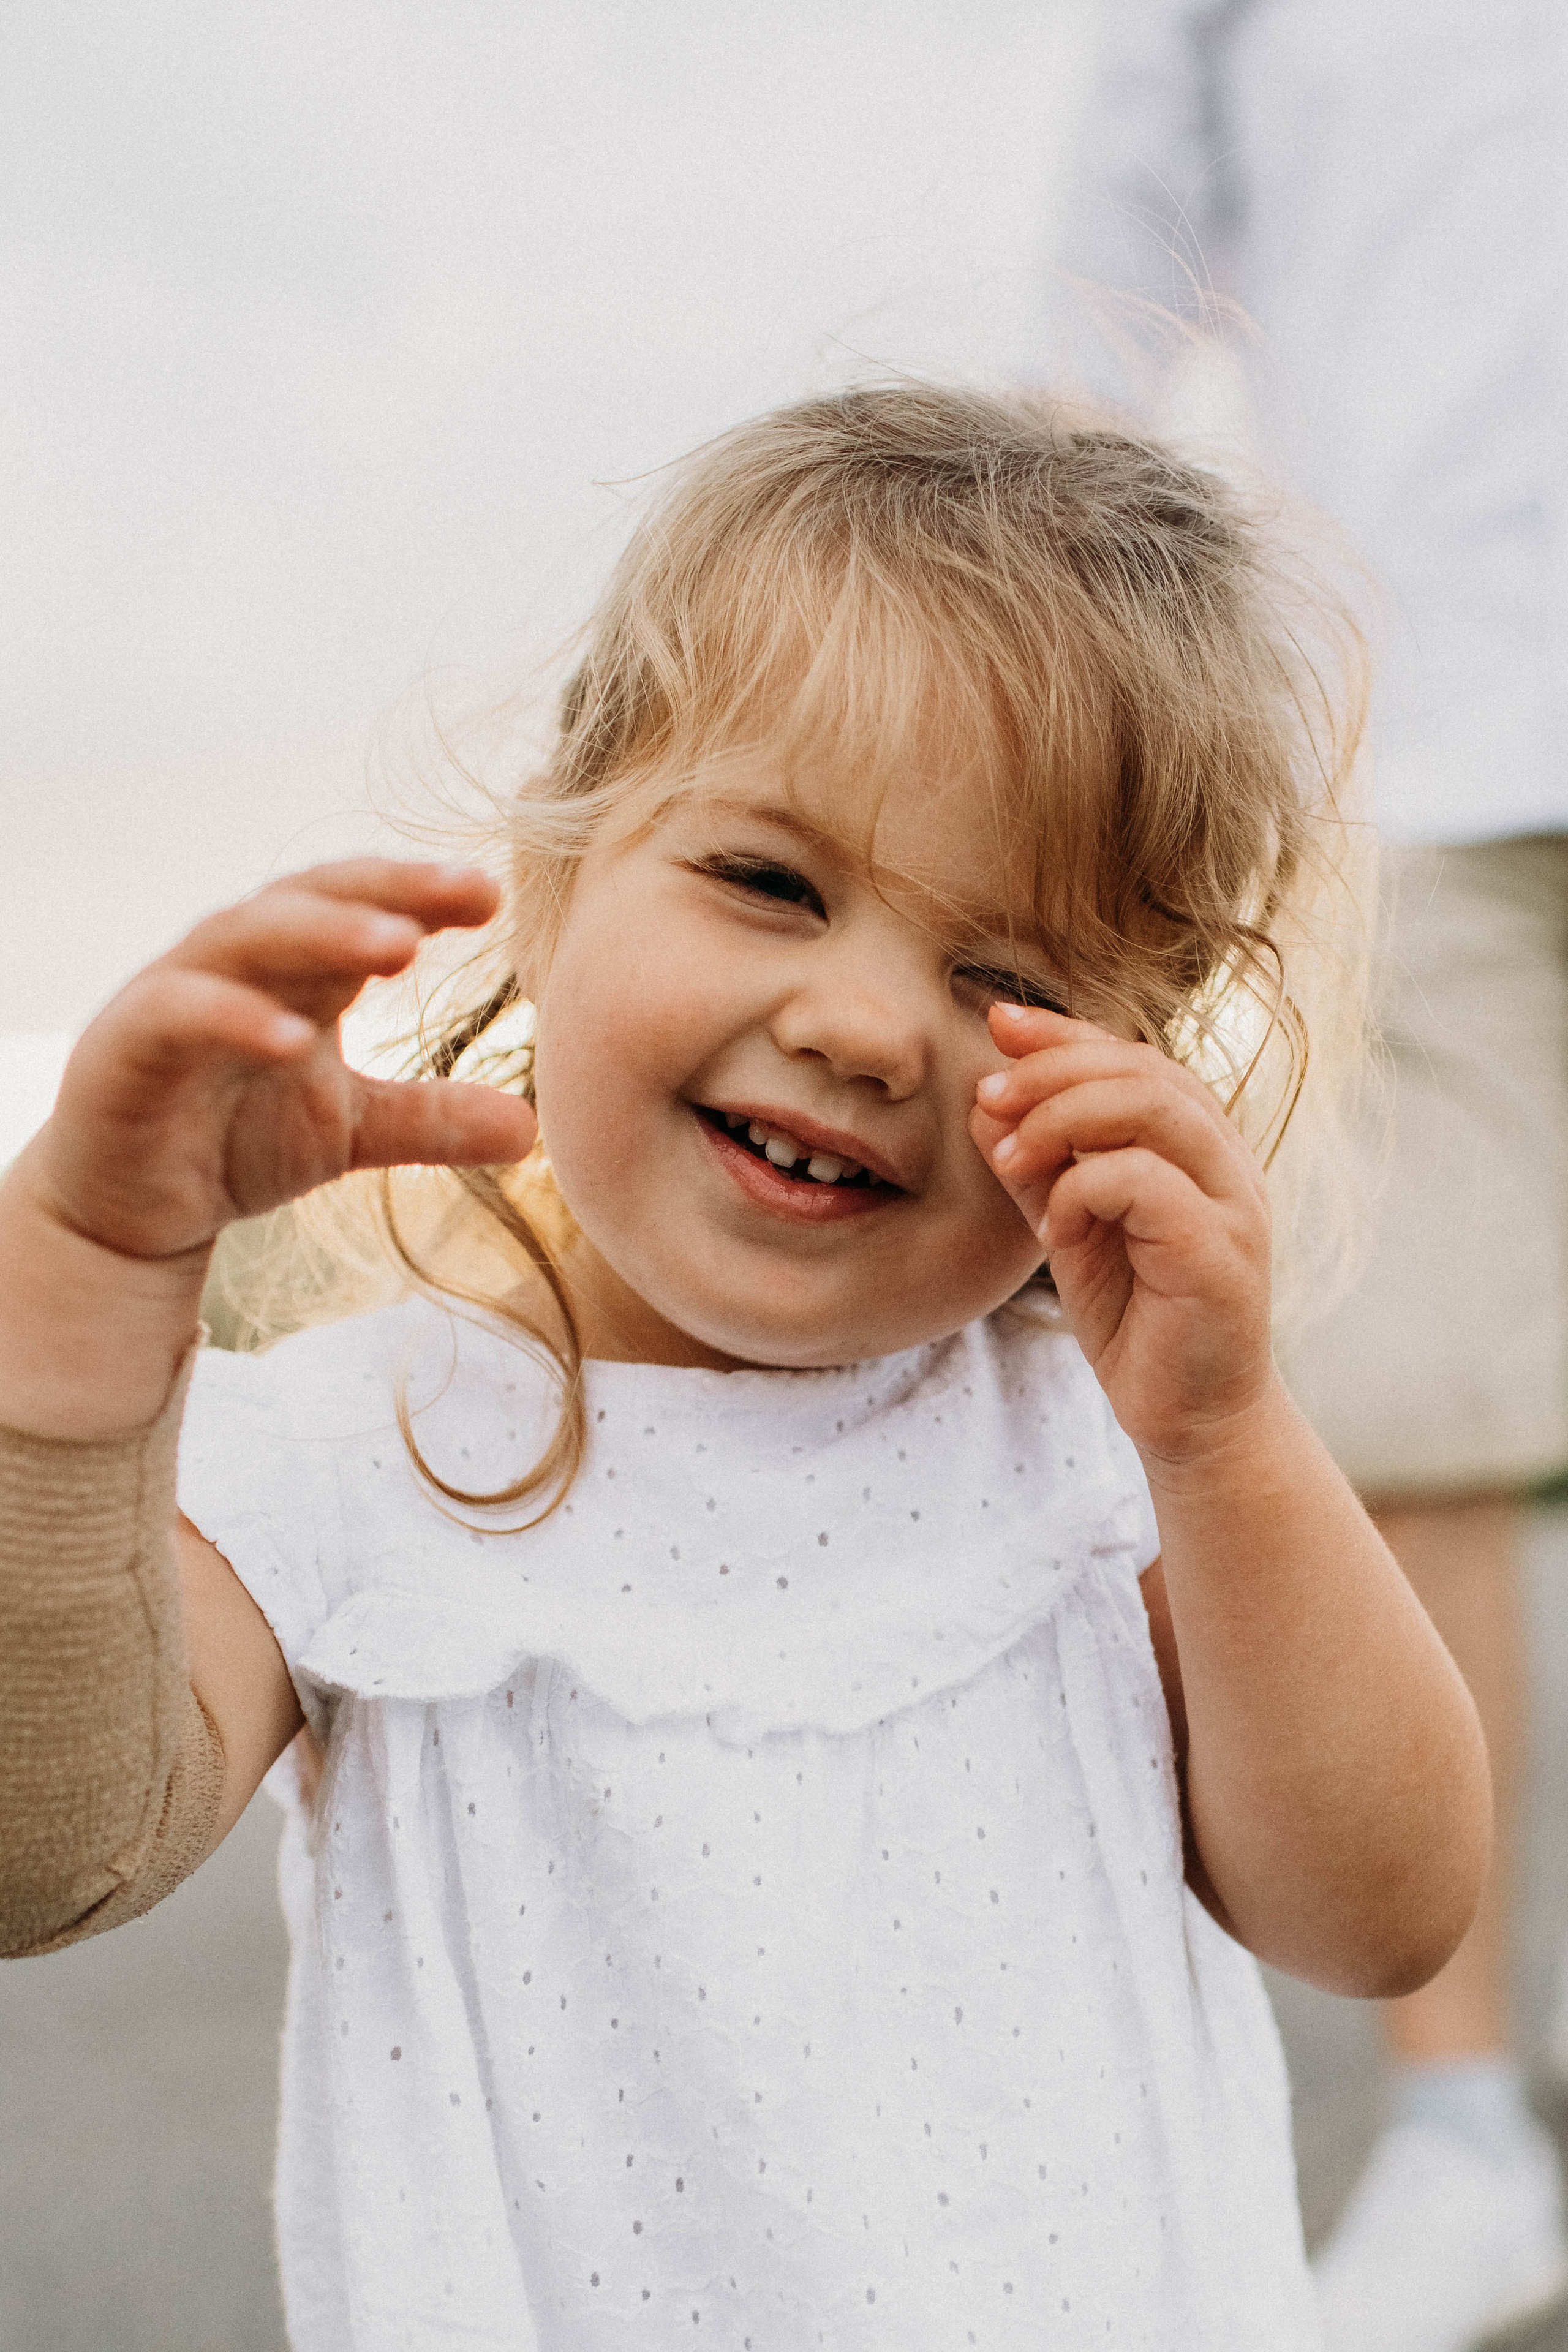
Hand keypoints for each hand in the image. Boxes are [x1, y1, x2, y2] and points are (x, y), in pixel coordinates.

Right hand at [30, 859, 535, 1265]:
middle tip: (461, 893)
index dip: (422, 891)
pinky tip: (293, 1038)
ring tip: (398, 946)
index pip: (363, 907)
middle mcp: (238, 963)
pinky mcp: (128, 1046)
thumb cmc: (237, 1140)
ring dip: (322, 934)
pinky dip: (236, 1018)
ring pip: (246, 937)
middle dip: (387, 891)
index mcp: (297, 969)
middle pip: (312, 899)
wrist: (133, 1209)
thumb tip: (532, 1127)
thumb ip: (431, 1121)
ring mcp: (177, 996)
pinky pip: (181, 1014)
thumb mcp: (350, 1131)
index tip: (491, 894)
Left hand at [970, 1003, 1272, 1462]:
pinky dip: (1082, 1190)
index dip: (1066, 1032)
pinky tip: (1054, 1228)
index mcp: (1197, 1145)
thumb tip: (986, 1097)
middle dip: (1054, 1070)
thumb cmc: (1136, 1319)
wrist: (1189, 1417)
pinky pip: (1146, 1182)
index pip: (1135, 1057)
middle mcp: (1227, 1162)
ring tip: (1009, 1157)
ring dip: (1063, 1120)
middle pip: (1145, 1069)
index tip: (998, 1022)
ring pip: (1154, 1108)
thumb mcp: (1072, 1228)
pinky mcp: (1221, 1251)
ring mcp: (1234, 1203)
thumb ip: (1040, 1166)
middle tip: (988, 1097)